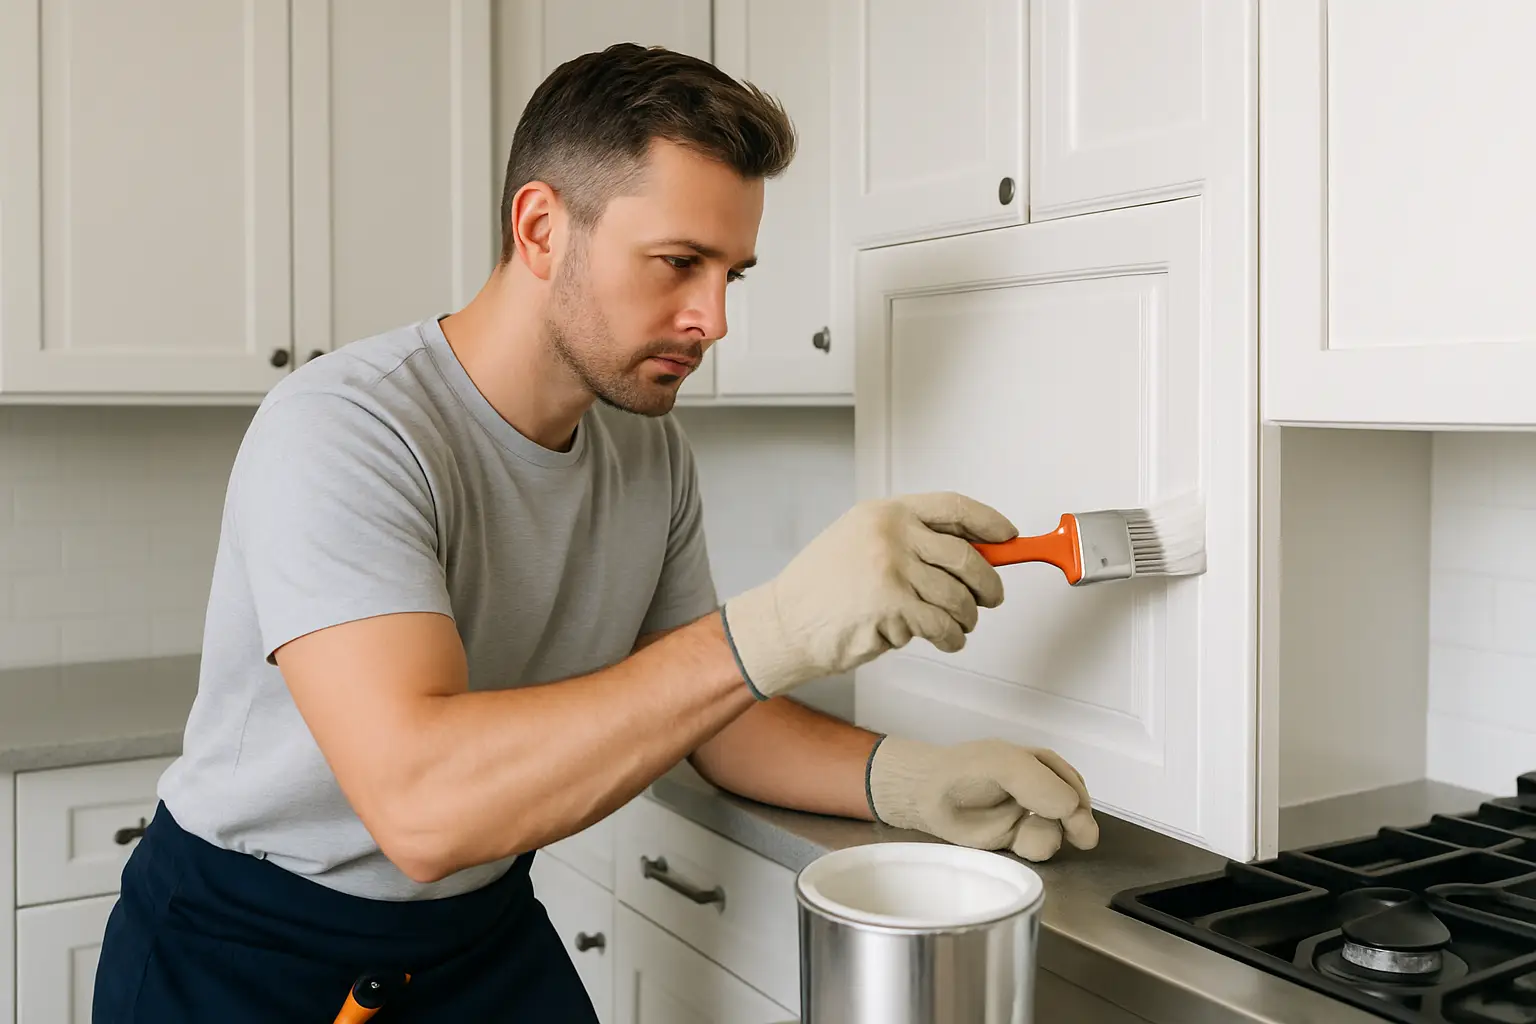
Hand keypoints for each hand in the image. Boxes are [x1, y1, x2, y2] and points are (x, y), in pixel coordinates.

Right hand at [720, 492, 1015, 698]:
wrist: (786, 623)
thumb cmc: (821, 588)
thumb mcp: (860, 540)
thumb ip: (909, 540)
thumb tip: (968, 551)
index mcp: (886, 512)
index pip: (953, 507)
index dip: (988, 522)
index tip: (1007, 536)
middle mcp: (891, 535)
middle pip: (966, 556)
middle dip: (988, 583)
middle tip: (991, 597)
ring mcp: (892, 569)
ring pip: (958, 596)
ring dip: (967, 617)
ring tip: (959, 625)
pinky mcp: (893, 606)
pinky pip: (942, 624)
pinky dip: (952, 637)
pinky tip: (946, 639)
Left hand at [867, 735, 1098, 861]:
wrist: (926, 795)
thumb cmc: (966, 772)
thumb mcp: (1008, 765)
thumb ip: (1042, 784)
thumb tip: (1073, 811)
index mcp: (1040, 764)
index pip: (1071, 783)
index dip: (1078, 801)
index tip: (1078, 817)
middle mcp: (1038, 790)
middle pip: (1073, 811)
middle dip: (1076, 824)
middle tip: (1082, 838)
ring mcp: (1026, 815)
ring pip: (1057, 832)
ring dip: (1050, 835)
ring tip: (1030, 833)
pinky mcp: (1013, 838)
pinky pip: (1037, 847)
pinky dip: (1035, 847)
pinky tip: (1020, 842)